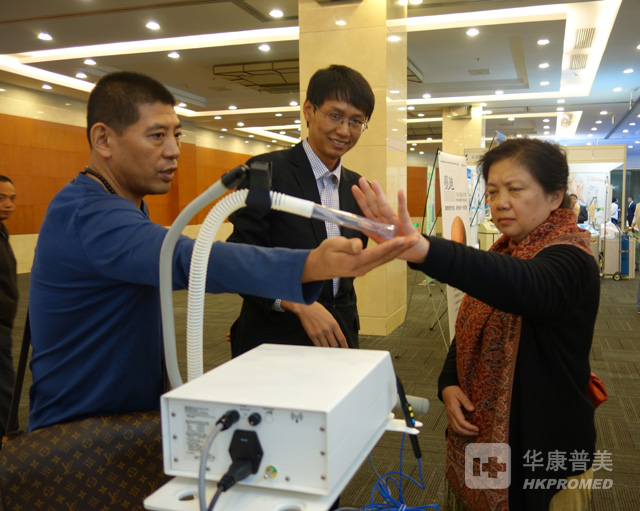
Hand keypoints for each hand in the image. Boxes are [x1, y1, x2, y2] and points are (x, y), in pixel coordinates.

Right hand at [281, 301, 347, 347]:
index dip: (344, 346)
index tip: (345, 349)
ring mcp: (320, 333)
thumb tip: (337, 336)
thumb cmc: (318, 310)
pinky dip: (321, 348)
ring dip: (328, 350)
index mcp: (334, 324)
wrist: (306, 307)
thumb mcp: (330, 316)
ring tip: (329, 351)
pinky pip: (318, 346)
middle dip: (336, 349)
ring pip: (326, 347)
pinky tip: (322, 349)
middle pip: (335, 344)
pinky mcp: (312, 335)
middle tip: (337, 351)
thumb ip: (334, 326)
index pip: (341, 338)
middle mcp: (328, 330)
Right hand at [301, 234, 419, 282]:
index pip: (377, 253)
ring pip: (385, 259)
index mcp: (355, 262)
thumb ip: (347, 245)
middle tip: (416, 238)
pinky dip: (391, 252)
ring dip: (400, 250)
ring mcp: (365, 268)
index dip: (391, 246)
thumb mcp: (333, 245)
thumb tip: (359, 245)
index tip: (403, 239)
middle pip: (386, 257)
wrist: (320, 267)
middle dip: (402, 247)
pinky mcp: (365, 266)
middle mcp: (363, 268)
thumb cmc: (325, 254)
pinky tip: (399, 246)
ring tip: (412, 241)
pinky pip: (381, 259)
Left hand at [352, 178, 428, 262]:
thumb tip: (360, 224)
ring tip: (374, 183)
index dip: (360, 199)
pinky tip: (400, 192)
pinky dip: (402, 202)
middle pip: (374, 204)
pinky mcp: (406, 223)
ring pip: (385, 206)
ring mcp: (395, 220)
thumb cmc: (398, 244)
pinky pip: (403, 212)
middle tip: (361, 179)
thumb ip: (372, 233)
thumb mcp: (382, 241)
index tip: (354, 188)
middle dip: (367, 192)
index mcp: (379, 224)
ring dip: (379, 194)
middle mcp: (386, 220)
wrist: (414, 251)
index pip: (367, 209)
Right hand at [441, 385, 478, 435]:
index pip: (461, 422)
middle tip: (477, 432)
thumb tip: (472, 409)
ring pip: (456, 429)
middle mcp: (450, 415)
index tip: (477, 428)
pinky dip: (461, 431)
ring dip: (465, 433)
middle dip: (468, 432)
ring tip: (473, 433)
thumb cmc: (453, 391)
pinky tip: (467, 430)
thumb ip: (466, 401)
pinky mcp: (450, 417)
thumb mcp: (460, 393)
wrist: (446, 390)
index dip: (469, 427)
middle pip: (458, 428)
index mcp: (453, 409)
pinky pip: (454, 427)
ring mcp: (449, 417)